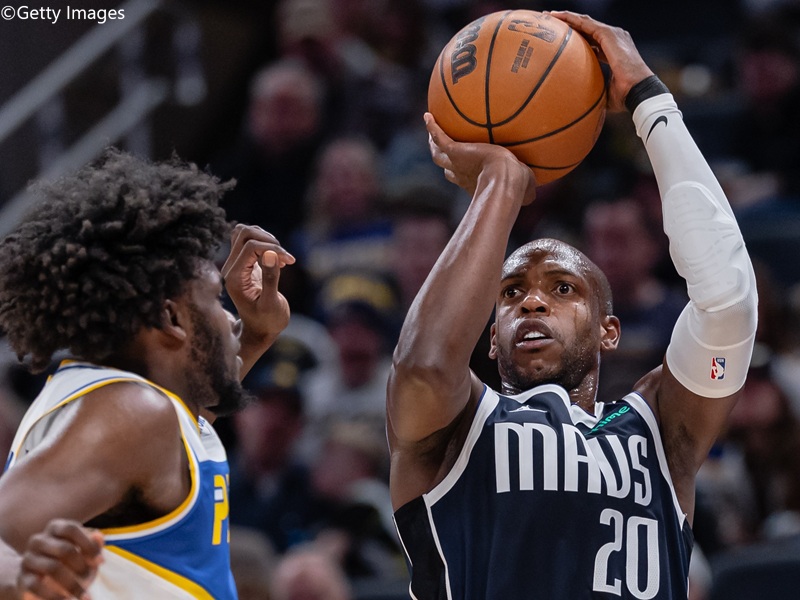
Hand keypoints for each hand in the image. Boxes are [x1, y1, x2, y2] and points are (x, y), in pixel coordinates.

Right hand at [17, 520, 103, 599]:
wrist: (40, 583)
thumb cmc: (70, 564)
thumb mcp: (85, 554)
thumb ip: (94, 545)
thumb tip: (98, 536)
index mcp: (55, 528)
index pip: (71, 529)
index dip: (88, 545)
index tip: (100, 561)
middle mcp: (38, 540)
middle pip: (64, 549)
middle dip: (82, 566)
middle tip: (89, 578)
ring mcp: (28, 558)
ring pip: (52, 567)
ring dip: (72, 583)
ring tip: (84, 595)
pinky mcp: (22, 579)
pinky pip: (36, 586)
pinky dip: (55, 596)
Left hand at [221, 224, 294, 354]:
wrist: (261, 331)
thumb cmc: (268, 321)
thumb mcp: (272, 303)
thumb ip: (270, 278)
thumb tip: (271, 253)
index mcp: (235, 278)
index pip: (249, 246)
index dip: (271, 248)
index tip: (289, 261)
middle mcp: (231, 268)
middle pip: (244, 233)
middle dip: (268, 240)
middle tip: (285, 257)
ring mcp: (236, 265)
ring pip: (245, 232)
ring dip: (267, 239)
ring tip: (282, 257)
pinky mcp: (244, 264)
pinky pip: (249, 240)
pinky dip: (266, 242)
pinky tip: (277, 259)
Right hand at [425, 113, 535, 204]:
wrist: (504, 180)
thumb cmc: (517, 186)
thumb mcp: (525, 187)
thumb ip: (527, 189)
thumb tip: (534, 195)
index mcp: (475, 182)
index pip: (463, 178)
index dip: (460, 173)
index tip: (462, 168)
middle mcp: (462, 174)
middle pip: (447, 167)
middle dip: (444, 159)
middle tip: (441, 149)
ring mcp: (456, 162)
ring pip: (438, 153)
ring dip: (433, 143)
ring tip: (431, 129)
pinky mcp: (454, 150)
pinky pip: (438, 136)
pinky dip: (432, 127)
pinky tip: (428, 115)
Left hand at [546, 11, 654, 111]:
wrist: (638, 90)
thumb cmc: (625, 95)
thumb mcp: (604, 93)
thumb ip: (592, 92)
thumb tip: (579, 105)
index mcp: (613, 51)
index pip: (592, 41)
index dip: (577, 38)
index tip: (561, 39)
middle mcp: (613, 39)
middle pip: (587, 27)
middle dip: (569, 23)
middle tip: (550, 21)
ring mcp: (612, 34)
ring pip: (585, 22)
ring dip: (567, 18)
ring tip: (550, 16)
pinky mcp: (609, 34)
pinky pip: (585, 23)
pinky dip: (571, 19)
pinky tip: (558, 17)